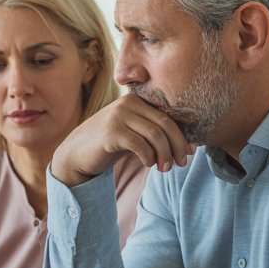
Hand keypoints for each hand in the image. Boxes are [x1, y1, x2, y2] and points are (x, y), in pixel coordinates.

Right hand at [50, 93, 193, 185]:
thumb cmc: (112, 145)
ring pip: (154, 134)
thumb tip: (189, 146)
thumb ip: (156, 134)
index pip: (169, 114)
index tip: (190, 151)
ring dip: (164, 154)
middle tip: (180, 163)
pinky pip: (139, 144)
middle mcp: (128, 103)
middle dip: (177, 145)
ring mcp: (118, 115)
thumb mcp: (136, 134)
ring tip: (165, 168)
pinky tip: (148, 164)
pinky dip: (148, 156)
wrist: (78, 153)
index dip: (183, 133)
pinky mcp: (111, 132)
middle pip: (165, 123)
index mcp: (137, 99)